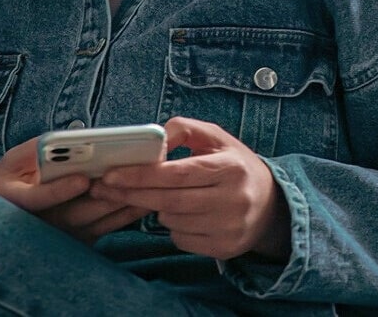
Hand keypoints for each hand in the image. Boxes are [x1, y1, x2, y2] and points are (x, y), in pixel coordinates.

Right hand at [0, 135, 148, 242]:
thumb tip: (63, 141)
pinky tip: (149, 195)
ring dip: (124, 201)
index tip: (82, 179)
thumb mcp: (13, 162)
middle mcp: (42, 224)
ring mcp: (64, 236)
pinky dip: (129, 212)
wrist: (11, 224)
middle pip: (78, 212)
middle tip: (132, 172)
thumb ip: (34, 150)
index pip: (39, 199)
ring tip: (147, 181)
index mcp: (16, 201)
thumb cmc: (12, 183)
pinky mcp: (83, 240)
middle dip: (107, 192)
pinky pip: (110, 226)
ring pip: (98, 220)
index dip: (60, 190)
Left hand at [90, 117, 291, 261]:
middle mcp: (232, 199)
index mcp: (230, 167)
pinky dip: (174, 227)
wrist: (272, 206)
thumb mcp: (217, 138)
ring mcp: (229, 227)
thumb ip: (184, 129)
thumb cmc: (235, 166)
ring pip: (172, 221)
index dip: (142, 175)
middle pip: (169, 200)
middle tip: (105, 188)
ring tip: (165, 197)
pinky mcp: (225, 248)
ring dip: (158, 209)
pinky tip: (183, 215)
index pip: (178, 173)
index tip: (112, 174)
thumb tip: (155, 139)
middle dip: (133, 194)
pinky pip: (181, 240)